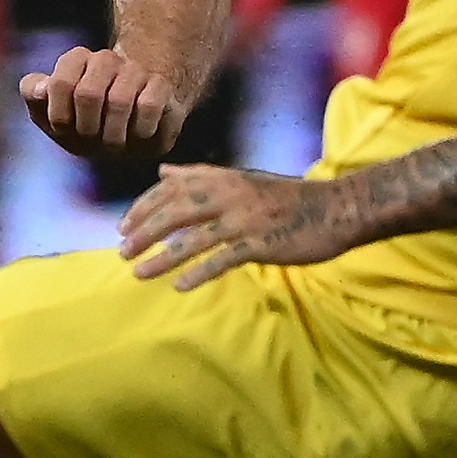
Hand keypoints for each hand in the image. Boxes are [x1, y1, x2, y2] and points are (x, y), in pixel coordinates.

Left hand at [18, 43, 189, 167]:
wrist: (134, 127)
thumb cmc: (85, 122)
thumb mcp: (51, 113)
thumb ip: (34, 95)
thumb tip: (41, 89)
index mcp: (76, 60)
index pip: (60, 84)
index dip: (60, 117)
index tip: (65, 130)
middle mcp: (106, 60)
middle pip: (87, 94)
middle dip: (87, 129)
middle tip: (91, 140)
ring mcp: (136, 71)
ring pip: (119, 101)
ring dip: (113, 136)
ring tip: (115, 143)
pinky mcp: (162, 86)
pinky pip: (149, 107)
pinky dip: (140, 131)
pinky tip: (139, 135)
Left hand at [120, 162, 362, 288]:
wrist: (334, 209)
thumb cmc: (285, 197)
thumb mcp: (240, 178)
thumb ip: (199, 176)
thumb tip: (162, 171)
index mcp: (223, 177)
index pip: (171, 189)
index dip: (143, 207)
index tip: (122, 227)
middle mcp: (229, 194)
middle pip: (175, 212)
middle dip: (144, 232)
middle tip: (122, 253)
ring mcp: (245, 219)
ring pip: (193, 239)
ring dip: (163, 257)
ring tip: (139, 273)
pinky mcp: (261, 243)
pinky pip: (223, 259)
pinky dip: (199, 272)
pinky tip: (180, 286)